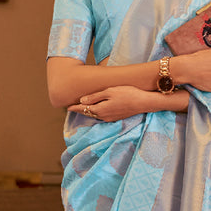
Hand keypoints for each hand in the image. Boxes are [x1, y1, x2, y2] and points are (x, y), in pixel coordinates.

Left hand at [67, 85, 186, 121]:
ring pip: (95, 116)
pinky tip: (96, 110)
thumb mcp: (109, 92)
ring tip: (81, 109)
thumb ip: (95, 97)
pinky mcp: (116, 117)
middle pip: (88, 114)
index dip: (75, 107)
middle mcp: (103, 116)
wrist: (143, 102)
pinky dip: (96, 113)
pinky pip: (102, 116)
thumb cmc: (127, 93)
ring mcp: (110, 118)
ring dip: (88, 112)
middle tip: (71, 107)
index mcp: (100, 109)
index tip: (67, 107)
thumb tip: (82, 101)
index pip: (83, 109)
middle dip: (80, 110)